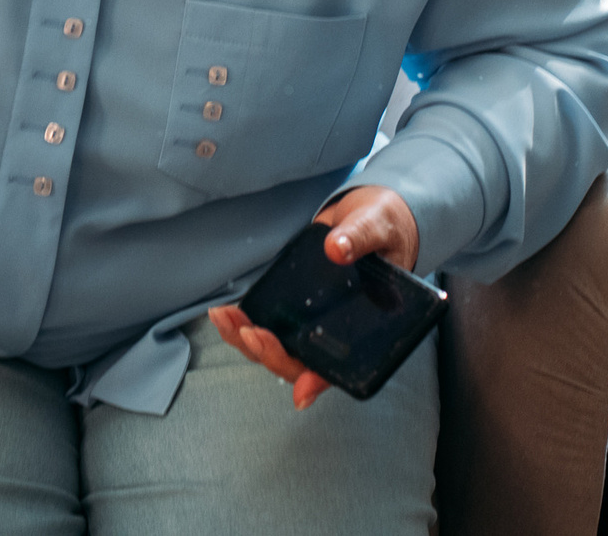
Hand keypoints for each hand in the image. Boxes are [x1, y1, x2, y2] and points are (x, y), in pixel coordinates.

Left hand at [207, 186, 417, 411]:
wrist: (368, 216)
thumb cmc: (383, 228)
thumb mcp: (378, 225)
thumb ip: (360, 237)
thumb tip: (337, 248)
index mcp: (365, 326)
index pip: (342, 365)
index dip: (320, 380)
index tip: (301, 390)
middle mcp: (335, 331)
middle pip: (299, 361)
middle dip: (269, 352)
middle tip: (249, 331)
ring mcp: (311, 322)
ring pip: (278, 347)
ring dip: (248, 341)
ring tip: (224, 319)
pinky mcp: (294, 307)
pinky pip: (269, 325)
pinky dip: (245, 323)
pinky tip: (226, 314)